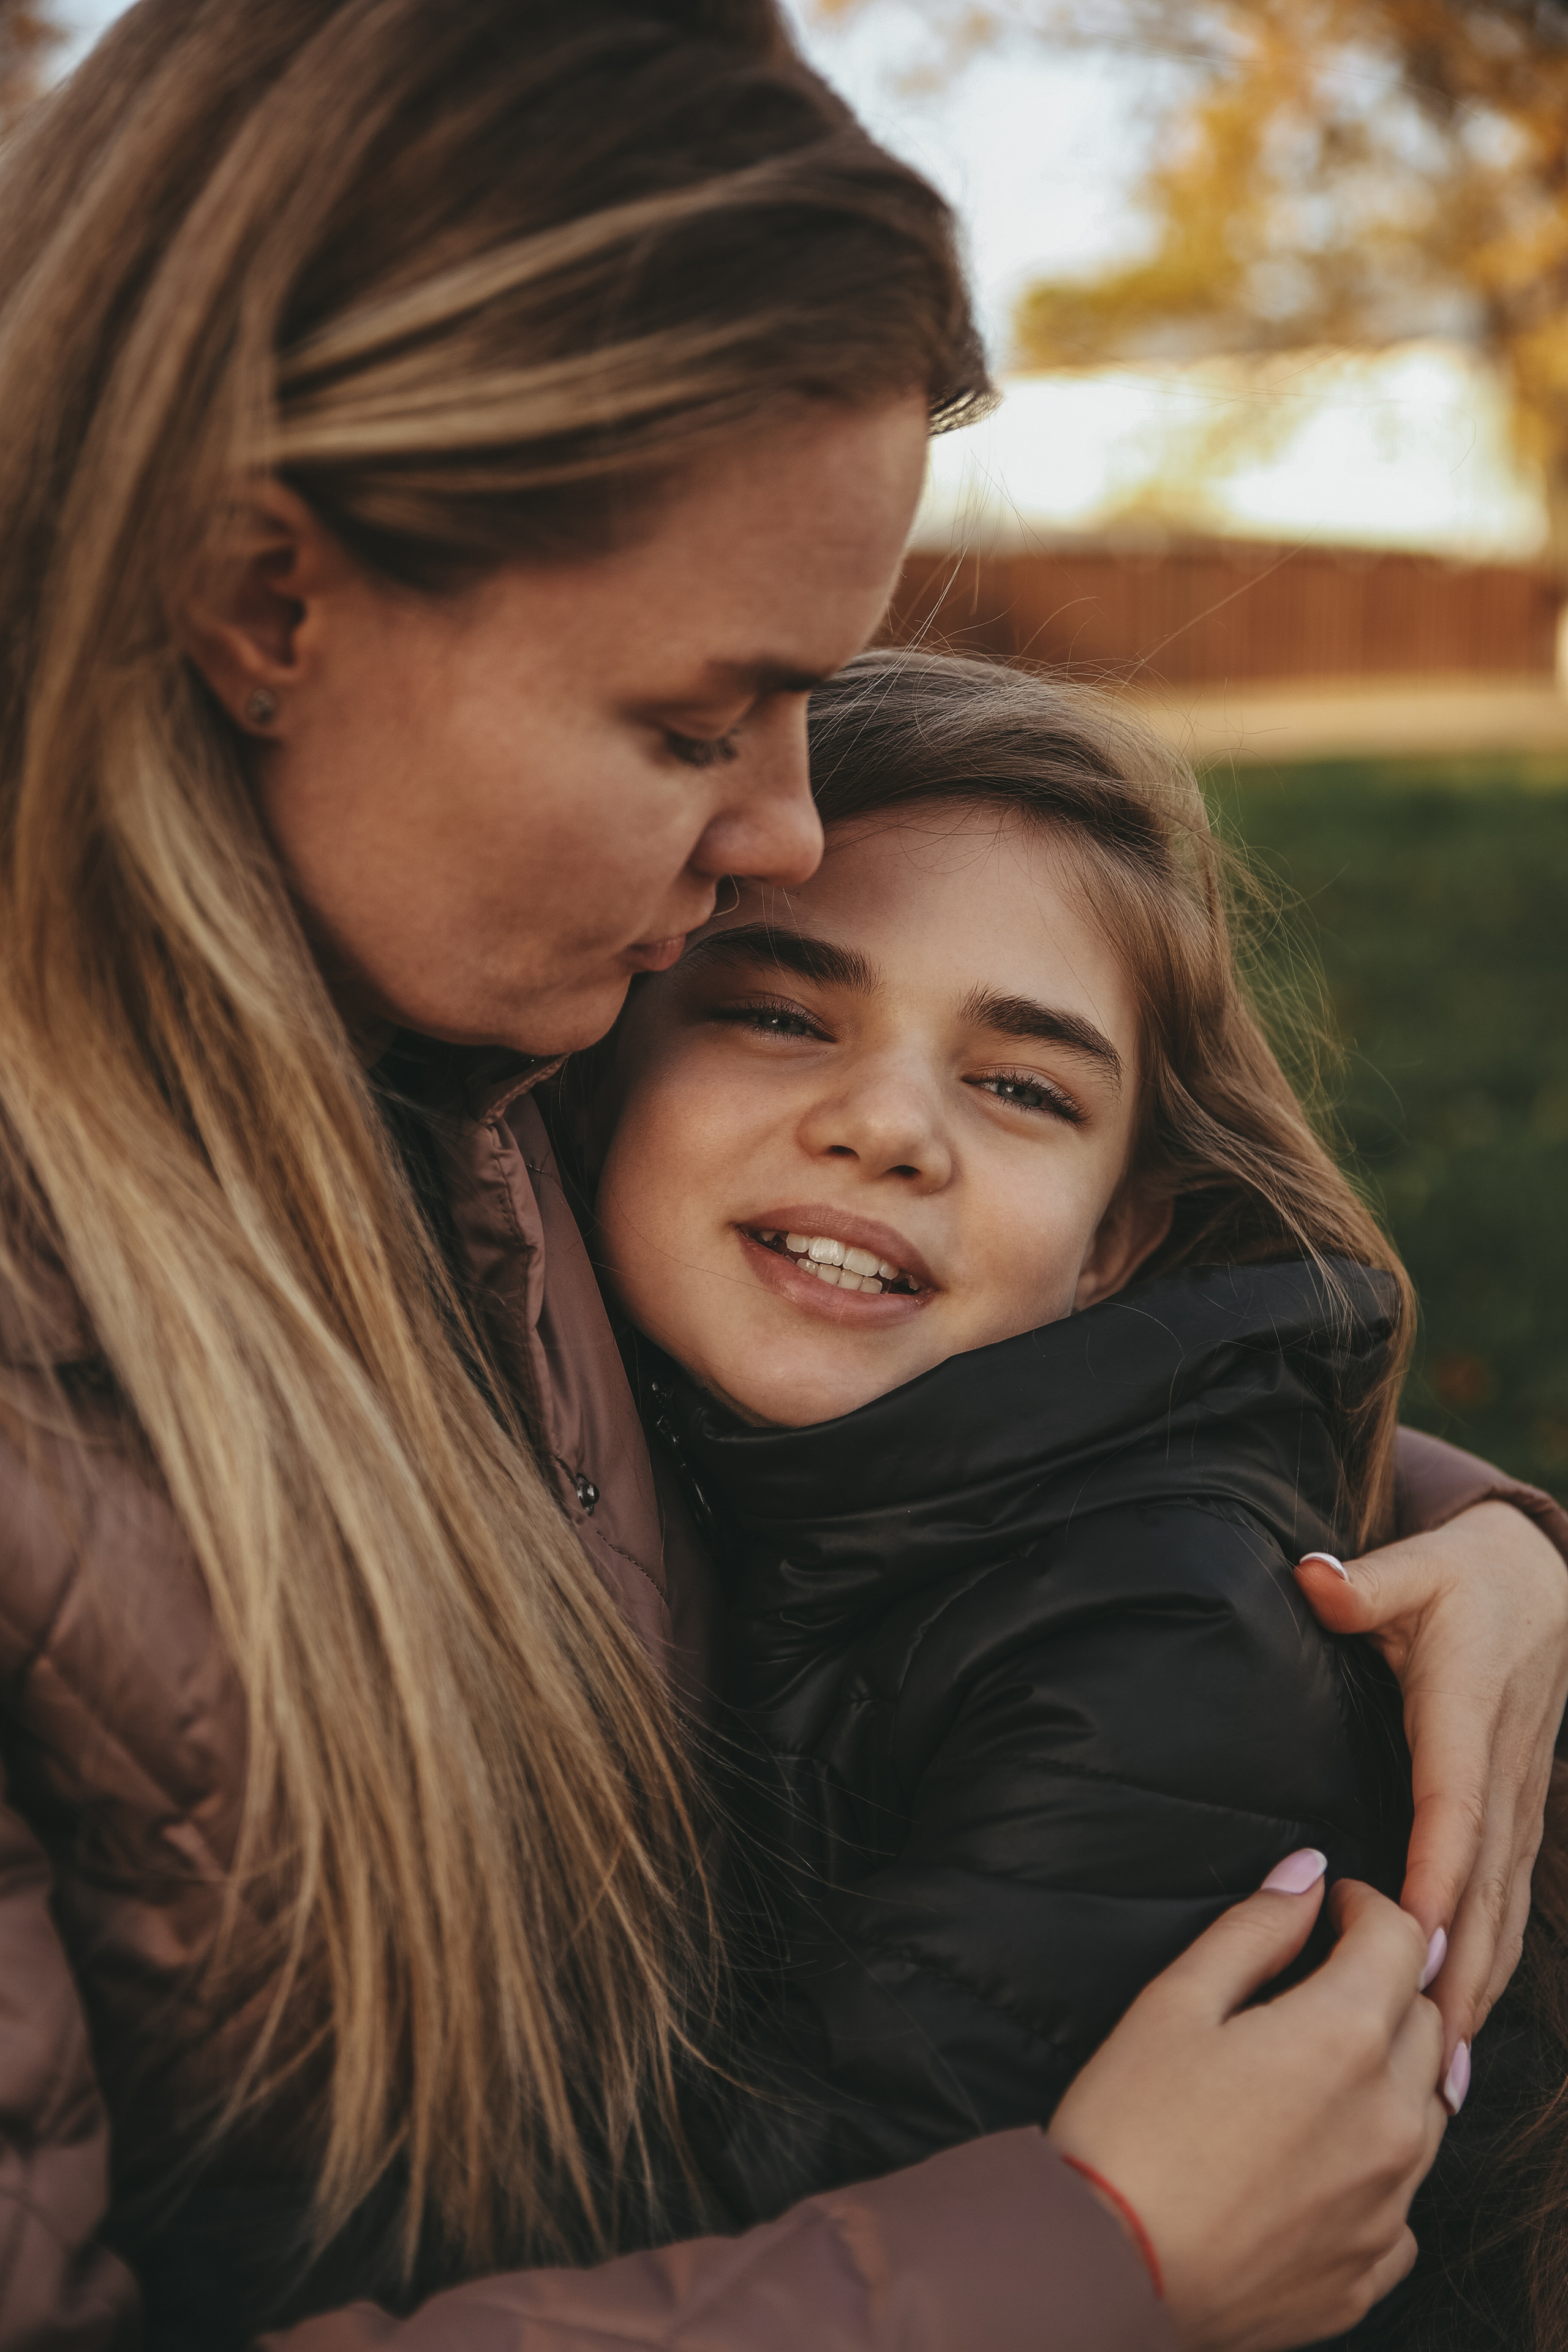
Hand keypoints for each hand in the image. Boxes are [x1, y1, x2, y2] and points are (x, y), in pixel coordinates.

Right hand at [1048, 1861, 1444, 2351]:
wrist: (1108, 2275)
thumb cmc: (1129, 2131)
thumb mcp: (1173, 2003)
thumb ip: (1253, 1930)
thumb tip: (1307, 1877)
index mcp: (1344, 2039)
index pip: (1400, 1939)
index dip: (1366, 1906)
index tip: (1334, 1907)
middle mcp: (1389, 2120)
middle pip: (1425, 2019)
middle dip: (1384, 1984)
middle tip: (1322, 1980)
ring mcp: (1388, 2204)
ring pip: (1428, 2109)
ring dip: (1389, 2072)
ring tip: (1315, 2069)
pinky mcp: (1371, 2268)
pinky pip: (1402, 2199)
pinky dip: (1374, 2166)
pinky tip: (1316, 2161)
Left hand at [1297, 1500, 1567, 2059]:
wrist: (1542, 1583)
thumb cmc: (1463, 1579)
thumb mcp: (1415, 1567)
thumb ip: (1364, 1583)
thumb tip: (1314, 1578)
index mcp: (1466, 1715)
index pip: (1453, 1806)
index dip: (1437, 1871)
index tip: (1415, 1935)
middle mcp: (1500, 1770)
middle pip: (1485, 1881)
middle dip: (1462, 1964)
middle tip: (1426, 2045)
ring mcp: (1519, 1800)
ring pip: (1505, 1904)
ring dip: (1480, 1981)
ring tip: (1447, 2063)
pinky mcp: (1520, 1816)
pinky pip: (1509, 1898)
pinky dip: (1493, 1961)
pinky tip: (1467, 2017)